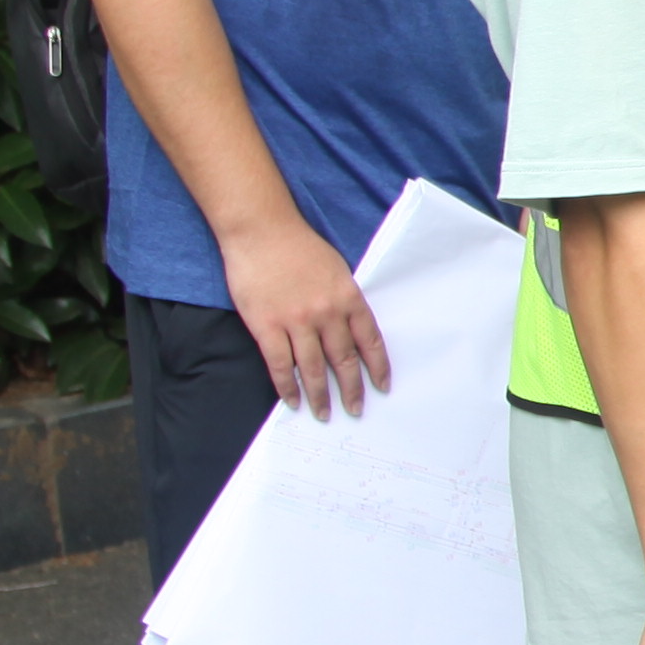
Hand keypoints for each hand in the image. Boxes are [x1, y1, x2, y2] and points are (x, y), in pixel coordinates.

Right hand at [223, 209, 388, 416]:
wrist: (261, 230)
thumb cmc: (298, 246)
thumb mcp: (336, 269)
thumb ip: (345, 300)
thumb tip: (352, 331)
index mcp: (348, 298)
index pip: (370, 341)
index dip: (378, 367)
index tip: (382, 387)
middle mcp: (327, 313)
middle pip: (344, 360)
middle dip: (352, 389)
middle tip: (355, 410)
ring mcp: (296, 321)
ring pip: (313, 368)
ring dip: (320, 395)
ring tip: (324, 414)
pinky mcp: (267, 325)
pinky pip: (280, 365)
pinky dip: (287, 386)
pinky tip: (292, 401)